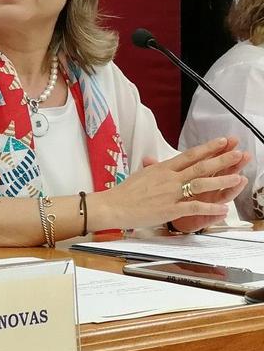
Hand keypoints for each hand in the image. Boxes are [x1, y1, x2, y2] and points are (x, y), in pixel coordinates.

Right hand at [91, 137, 247, 230]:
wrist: (112, 206)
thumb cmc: (123, 193)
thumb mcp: (140, 174)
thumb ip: (152, 168)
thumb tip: (154, 162)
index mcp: (162, 168)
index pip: (189, 155)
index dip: (208, 148)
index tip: (223, 141)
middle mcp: (169, 178)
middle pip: (200, 166)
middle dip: (222, 159)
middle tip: (238, 153)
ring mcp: (170, 193)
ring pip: (201, 183)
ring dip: (221, 180)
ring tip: (238, 177)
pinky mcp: (170, 209)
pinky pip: (194, 207)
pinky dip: (211, 208)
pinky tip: (223, 209)